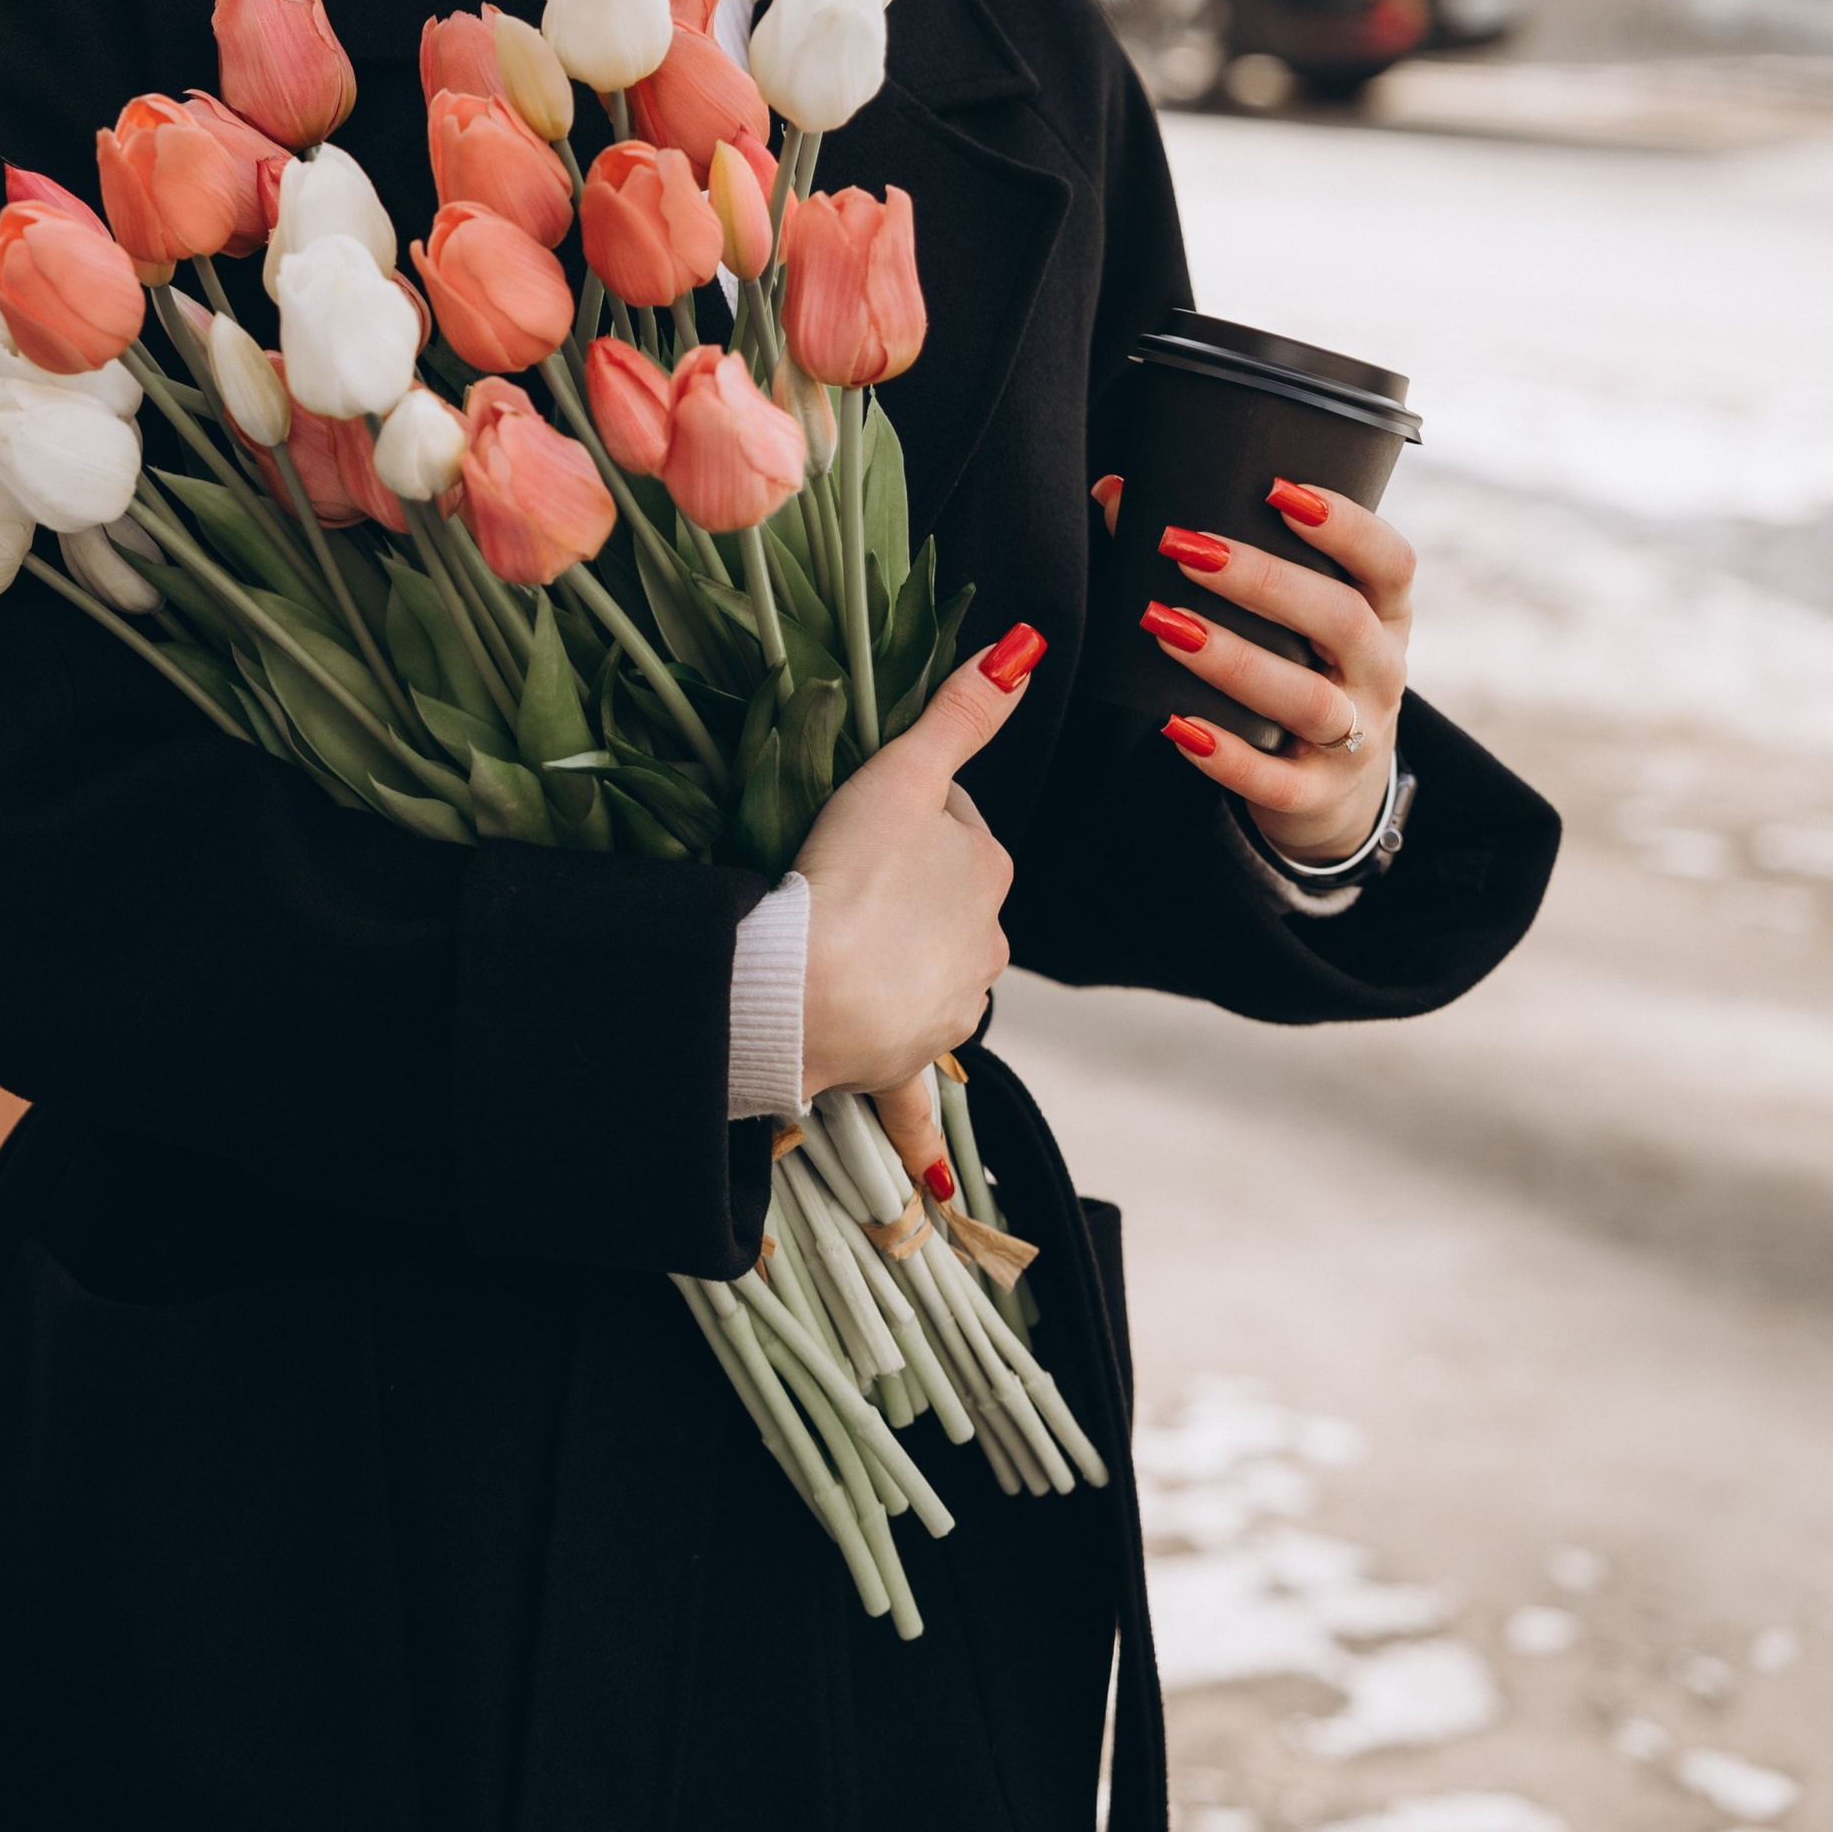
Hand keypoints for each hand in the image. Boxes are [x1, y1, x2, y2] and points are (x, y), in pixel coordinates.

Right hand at [790, 627, 1039, 1100]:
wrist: (807, 991)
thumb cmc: (847, 875)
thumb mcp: (900, 772)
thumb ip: (962, 712)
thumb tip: (1025, 646)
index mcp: (985, 873)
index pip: (954, 826)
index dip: (908, 813)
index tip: (860, 816)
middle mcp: (983, 944)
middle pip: (946, 900)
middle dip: (907, 890)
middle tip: (839, 874)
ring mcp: (947, 1008)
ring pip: (929, 976)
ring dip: (898, 967)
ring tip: (838, 949)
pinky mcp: (905, 1064)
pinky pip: (914, 1102)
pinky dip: (920, 1136)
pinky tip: (927, 1184)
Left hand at [1098, 474, 1412, 861]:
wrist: (1331, 788)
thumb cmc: (1297, 666)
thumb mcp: (1290, 618)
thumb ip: (1223, 554)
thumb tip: (1117, 492)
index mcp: (1382, 614)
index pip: (1390, 562)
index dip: (1346, 524)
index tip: (1279, 490)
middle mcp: (1381, 672)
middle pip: (1343, 621)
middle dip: (1264, 582)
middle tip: (1186, 550)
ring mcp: (1356, 739)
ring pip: (1309, 701)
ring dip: (1235, 661)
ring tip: (1165, 625)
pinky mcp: (1317, 795)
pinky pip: (1277, 781)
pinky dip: (1227, 756)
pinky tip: (1176, 724)